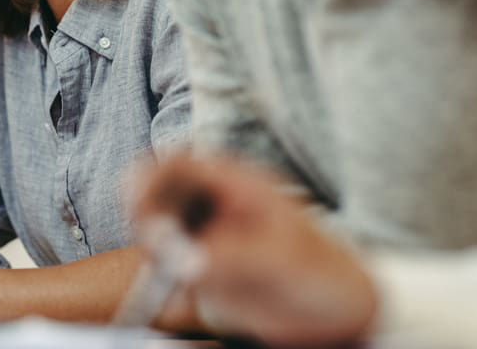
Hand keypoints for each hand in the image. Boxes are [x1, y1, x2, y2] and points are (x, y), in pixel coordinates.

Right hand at [129, 155, 376, 346]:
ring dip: (152, 249)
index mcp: (235, 182)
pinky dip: (160, 281)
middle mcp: (212, 204)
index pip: (180, 164)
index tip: (137, 200)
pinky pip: (166, 268)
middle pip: (157, 194)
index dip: (151, 176)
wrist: (339, 311)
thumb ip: (231, 257)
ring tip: (172, 277)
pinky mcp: (199, 268)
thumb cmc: (322, 272)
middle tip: (156, 246)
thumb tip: (183, 261)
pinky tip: (173, 299)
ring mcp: (204, 235)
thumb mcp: (282, 259)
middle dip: (145, 216)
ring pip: (155, 230)